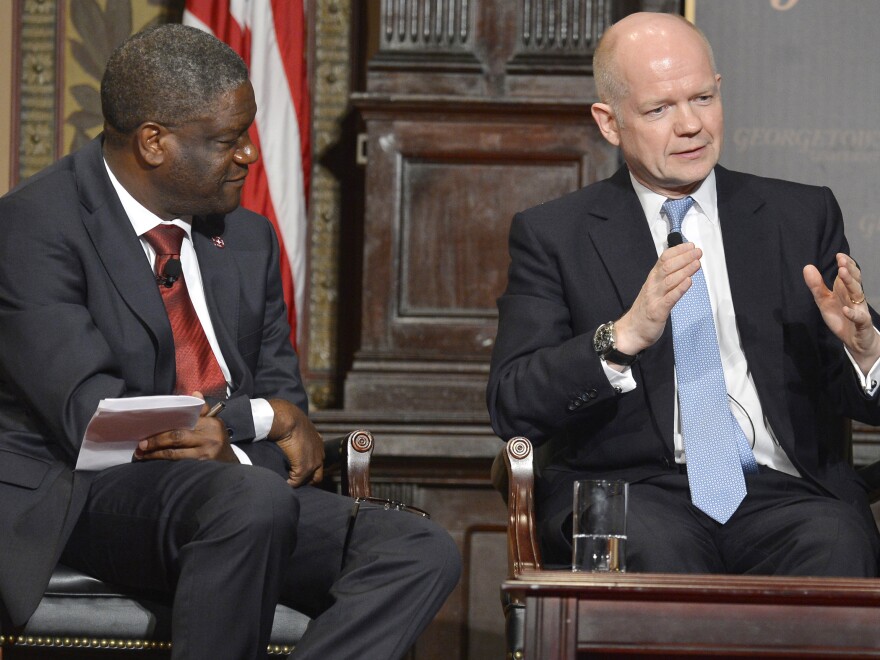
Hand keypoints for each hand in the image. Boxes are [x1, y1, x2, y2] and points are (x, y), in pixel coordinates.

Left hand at [134, 395, 236, 462]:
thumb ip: (202, 410)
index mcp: (211, 423)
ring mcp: (206, 453)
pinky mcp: (202, 466)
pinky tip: (154, 462)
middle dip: (156, 441)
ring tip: (142, 455)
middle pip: (177, 436)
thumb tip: (195, 394)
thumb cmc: (217, 442)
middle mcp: (209, 437)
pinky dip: (163, 463)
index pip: (185, 420)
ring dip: (156, 454)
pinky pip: (178, 464)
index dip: (165, 425)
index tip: (149, 427)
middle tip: (142, 444)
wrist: (231, 464)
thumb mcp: (214, 424)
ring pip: (175, 453)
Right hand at [267, 399, 323, 486]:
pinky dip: (289, 483)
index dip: (308, 468)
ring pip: (309, 480)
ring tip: (287, 482)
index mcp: (318, 443)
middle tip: (293, 479)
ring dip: (298, 482)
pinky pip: (296, 482)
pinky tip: (282, 482)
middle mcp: (319, 453)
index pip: (317, 461)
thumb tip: (286, 435)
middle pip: (317, 475)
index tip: (295, 469)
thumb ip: (296, 434)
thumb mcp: (296, 426)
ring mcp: (314, 462)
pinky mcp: (304, 468)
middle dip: (306, 479)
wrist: (287, 419)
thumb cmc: (287, 418)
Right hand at [612, 242, 702, 361]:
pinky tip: (688, 282)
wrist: (631, 331)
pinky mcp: (657, 311)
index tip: (691, 246)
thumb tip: (683, 265)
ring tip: (697, 264)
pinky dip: (679, 289)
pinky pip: (669, 299)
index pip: (664, 259)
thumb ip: (666, 278)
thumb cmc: (646, 309)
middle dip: (684, 258)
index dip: (678, 250)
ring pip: (669, 280)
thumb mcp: (655, 289)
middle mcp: (652, 285)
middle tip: (698, 252)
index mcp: (652, 278)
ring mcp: (654, 297)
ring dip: (684, 270)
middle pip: (668, 267)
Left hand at [804, 253, 879, 373]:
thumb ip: (816, 286)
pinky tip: (846, 309)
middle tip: (841, 260)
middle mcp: (854, 298)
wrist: (856, 341)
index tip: (839, 255)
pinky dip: (853, 313)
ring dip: (851, 284)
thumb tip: (807, 266)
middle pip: (853, 281)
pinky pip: (859, 318)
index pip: (848, 274)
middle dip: (848, 270)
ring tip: (843, 274)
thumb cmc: (841, 317)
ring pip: (858, 294)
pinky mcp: (862, 324)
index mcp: (845, 291)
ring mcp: (859, 310)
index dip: (845, 264)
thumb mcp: (824, 301)